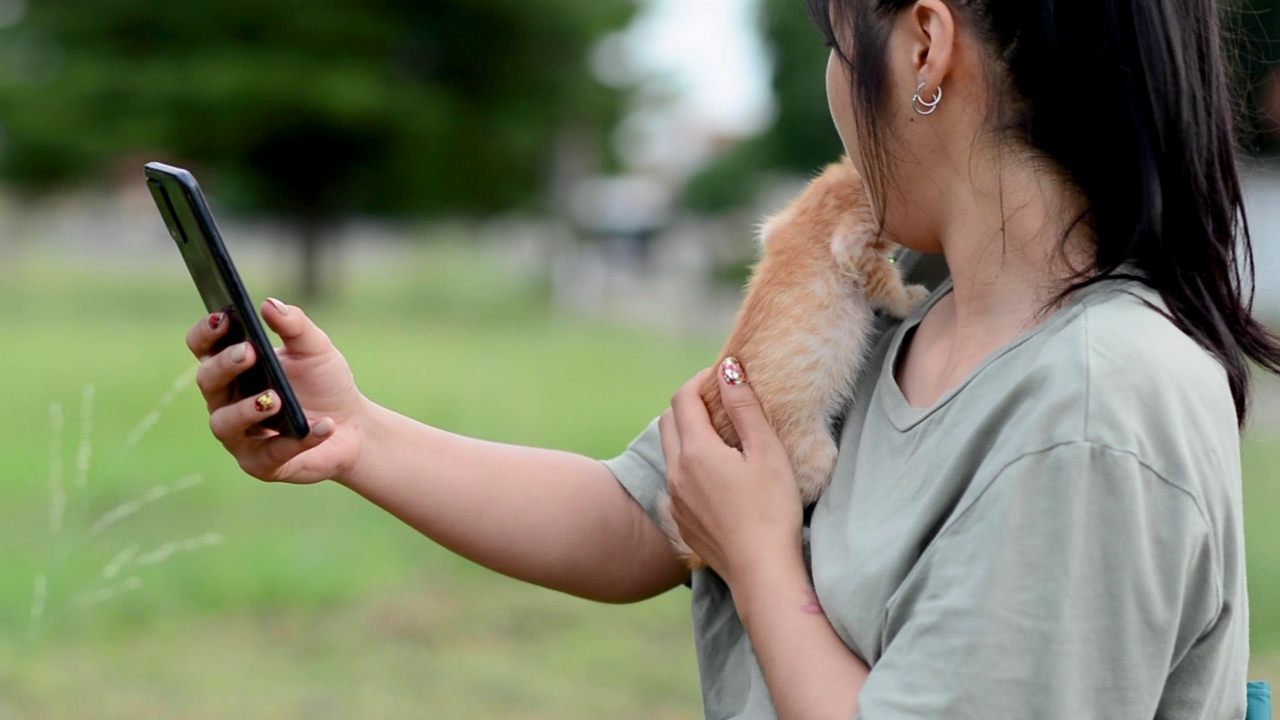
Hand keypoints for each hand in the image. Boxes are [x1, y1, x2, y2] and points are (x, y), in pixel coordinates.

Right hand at [185, 298, 365, 483]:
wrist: (353, 426)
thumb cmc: (324, 383)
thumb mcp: (316, 349)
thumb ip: (295, 326)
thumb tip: (269, 304)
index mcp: (233, 367)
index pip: (203, 347)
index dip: (206, 333)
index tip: (223, 318)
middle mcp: (226, 401)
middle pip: (207, 381)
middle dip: (225, 366)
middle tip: (249, 353)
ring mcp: (239, 435)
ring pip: (224, 423)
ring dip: (248, 409)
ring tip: (275, 398)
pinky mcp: (261, 464)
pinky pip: (272, 453)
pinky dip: (299, 439)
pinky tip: (323, 425)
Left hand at [658, 361, 803, 589]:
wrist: (762, 571)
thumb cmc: (772, 509)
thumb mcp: (765, 451)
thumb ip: (744, 406)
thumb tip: (728, 369)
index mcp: (695, 452)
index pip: (683, 400)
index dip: (700, 381)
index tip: (721, 376)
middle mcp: (676, 474)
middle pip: (669, 422)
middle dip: (688, 404)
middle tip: (718, 402)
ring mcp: (674, 500)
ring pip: (670, 453)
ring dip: (687, 435)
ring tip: (720, 437)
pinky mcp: (681, 522)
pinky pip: (676, 482)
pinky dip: (689, 466)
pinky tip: (717, 476)